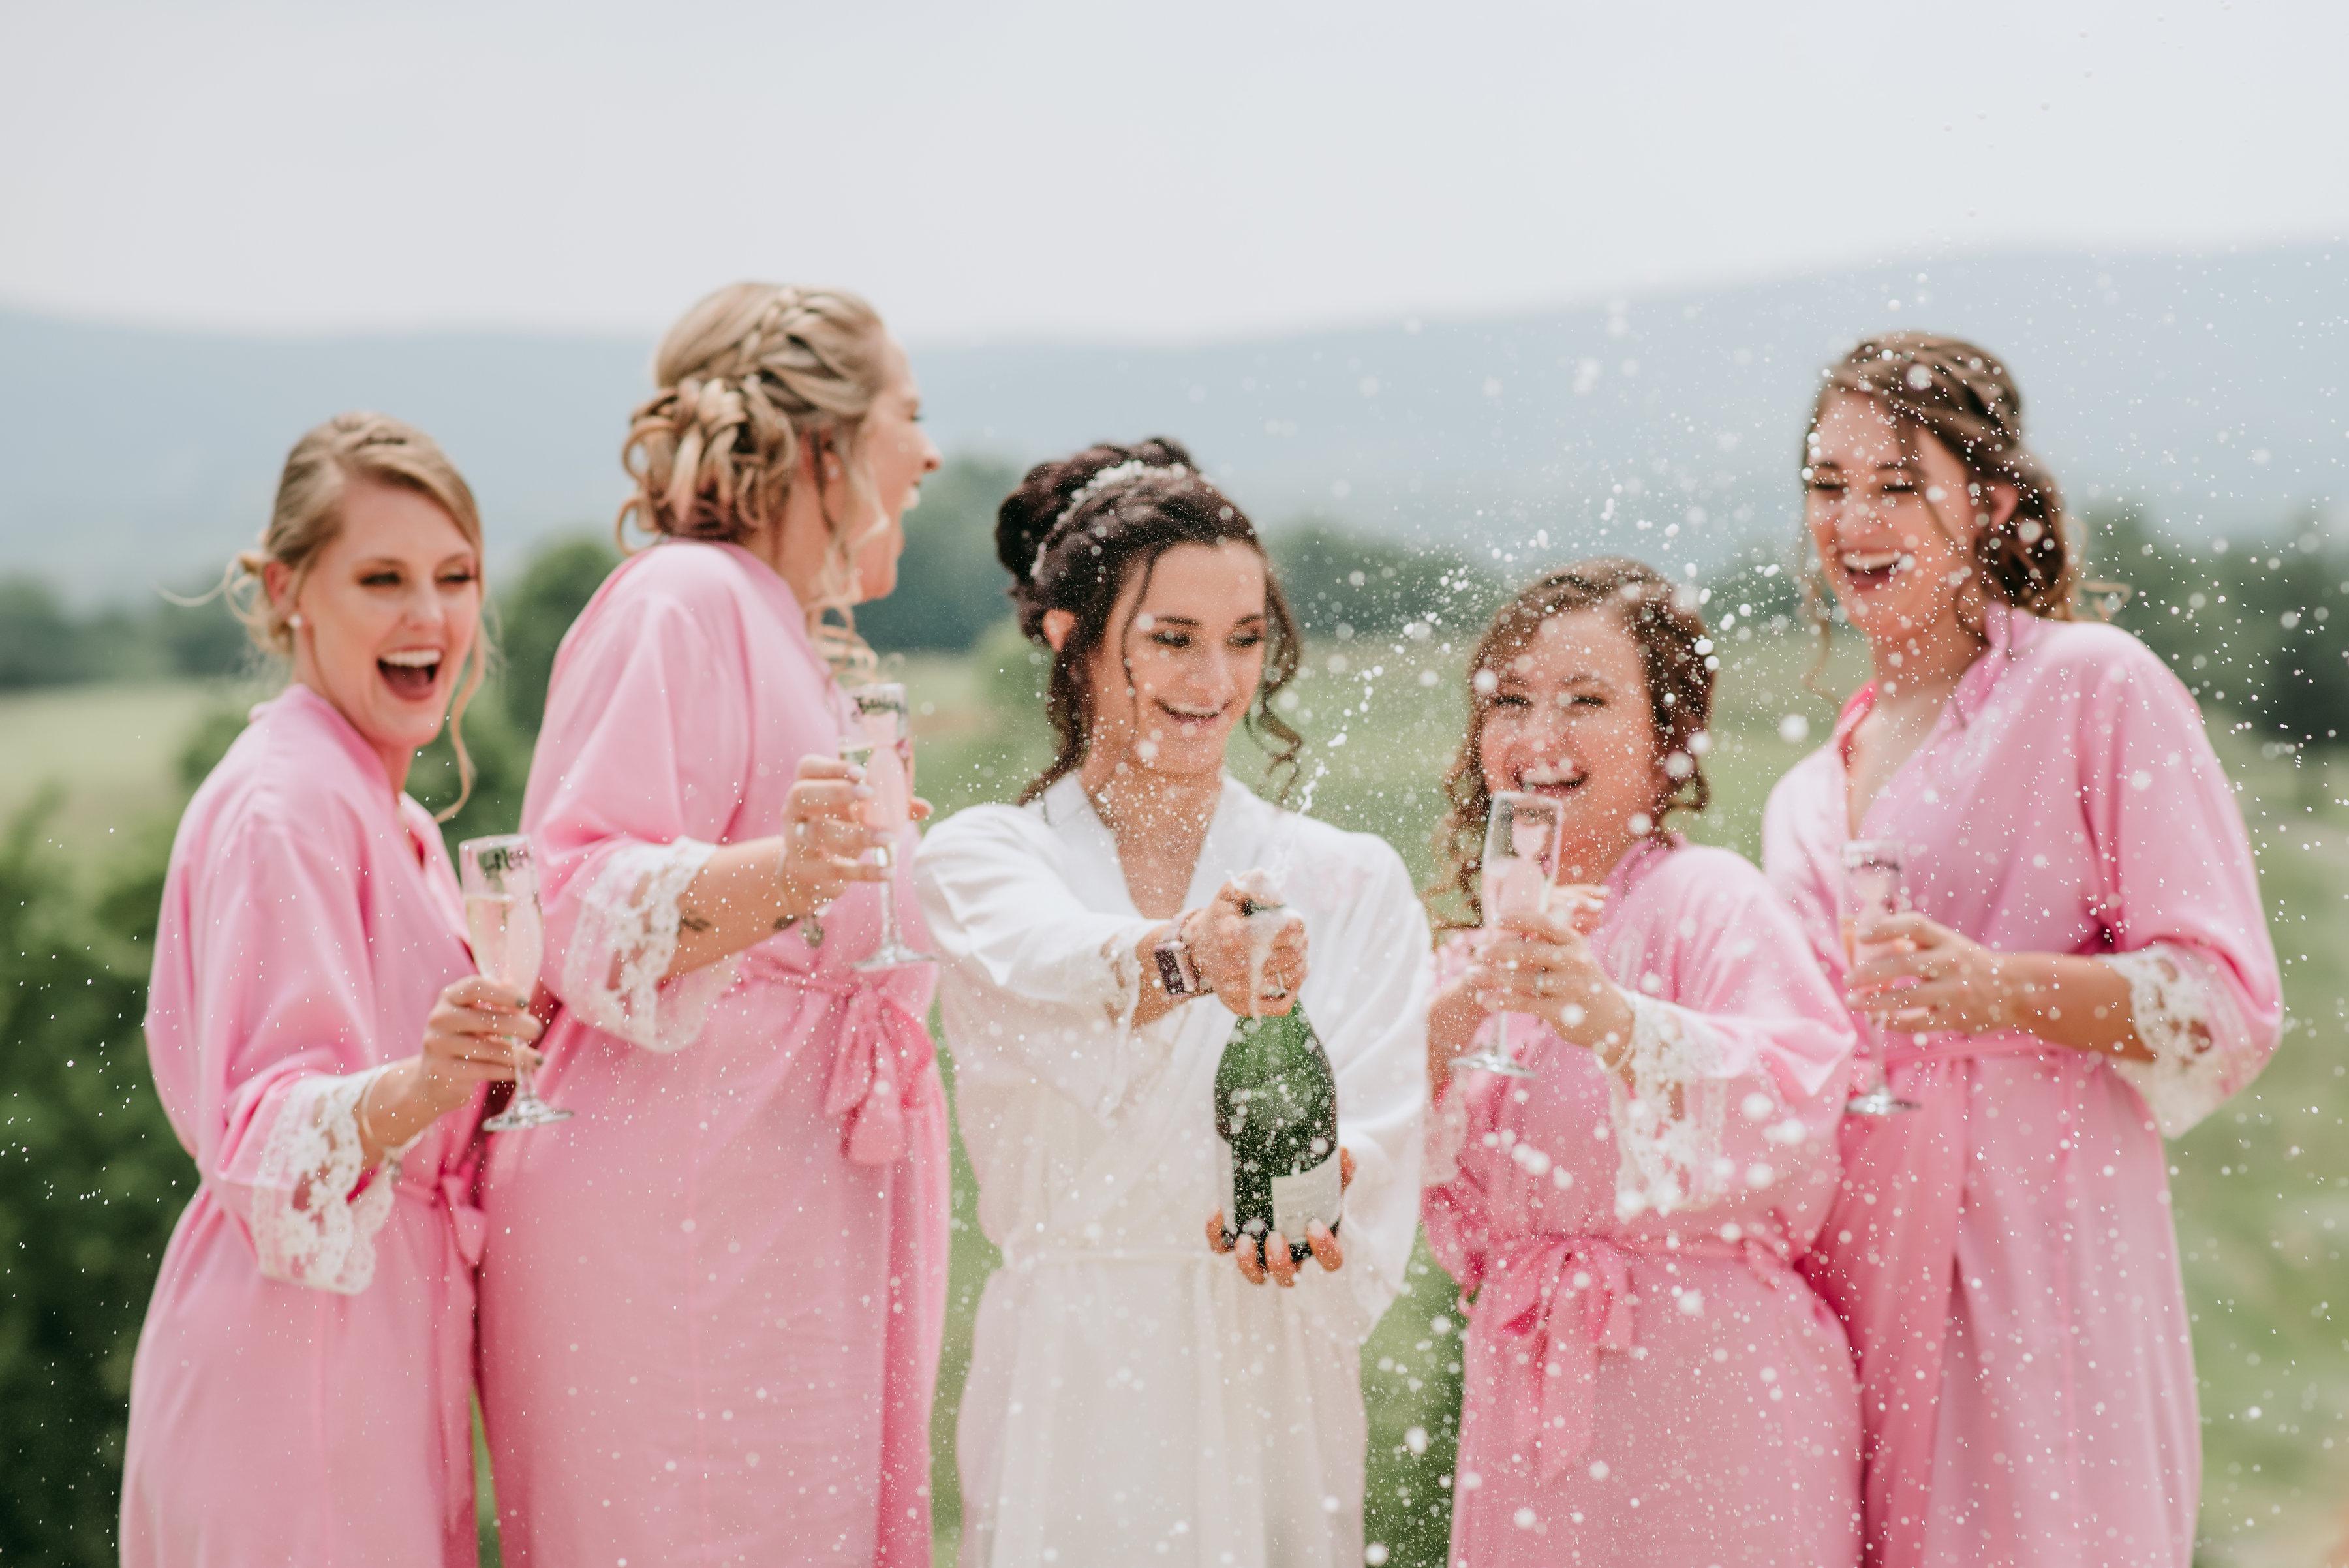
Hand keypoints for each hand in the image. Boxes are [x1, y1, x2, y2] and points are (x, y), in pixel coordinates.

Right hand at [414, 975, 542, 1112]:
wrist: (435, 1077)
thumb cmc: (466, 1038)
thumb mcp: (478, 1015)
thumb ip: (497, 1002)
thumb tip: (519, 994)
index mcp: (450, 997)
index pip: (475, 987)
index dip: (503, 994)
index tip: (526, 1004)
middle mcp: (440, 1018)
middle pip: (485, 1019)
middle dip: (517, 1026)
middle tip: (537, 1031)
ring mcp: (438, 1044)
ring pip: (487, 1049)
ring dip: (517, 1055)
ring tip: (537, 1059)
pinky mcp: (442, 1070)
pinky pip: (482, 1070)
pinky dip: (506, 1070)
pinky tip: (520, 1070)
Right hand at [777, 754, 893, 918]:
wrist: (807, 876)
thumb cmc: (837, 831)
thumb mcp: (857, 815)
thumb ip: (889, 808)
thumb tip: (926, 807)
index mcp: (806, 789)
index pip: (807, 768)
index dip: (831, 767)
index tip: (861, 772)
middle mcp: (794, 813)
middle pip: (802, 794)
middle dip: (836, 791)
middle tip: (869, 793)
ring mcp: (796, 842)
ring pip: (819, 833)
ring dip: (857, 834)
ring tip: (889, 838)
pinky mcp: (807, 871)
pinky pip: (836, 870)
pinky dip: (866, 871)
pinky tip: (889, 871)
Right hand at [1187, 879, 1307, 1016]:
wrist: (1194, 953)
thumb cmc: (1219, 919)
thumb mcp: (1229, 894)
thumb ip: (1252, 883)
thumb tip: (1274, 890)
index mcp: (1233, 935)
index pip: (1285, 930)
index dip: (1296, 923)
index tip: (1292, 919)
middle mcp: (1235, 966)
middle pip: (1293, 954)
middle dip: (1301, 942)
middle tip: (1297, 936)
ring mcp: (1239, 990)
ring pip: (1292, 979)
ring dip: (1300, 963)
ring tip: (1295, 952)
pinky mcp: (1242, 1006)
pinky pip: (1283, 1005)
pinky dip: (1293, 990)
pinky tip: (1289, 974)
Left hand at [1206, 1148, 1354, 1287]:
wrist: (1282, 1182)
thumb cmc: (1310, 1189)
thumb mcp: (1328, 1179)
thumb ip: (1339, 1169)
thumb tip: (1345, 1152)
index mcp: (1315, 1244)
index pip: (1330, 1261)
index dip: (1324, 1251)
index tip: (1314, 1226)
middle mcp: (1289, 1256)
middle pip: (1288, 1278)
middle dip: (1280, 1263)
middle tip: (1275, 1238)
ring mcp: (1260, 1254)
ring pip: (1255, 1275)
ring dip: (1248, 1264)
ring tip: (1245, 1240)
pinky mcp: (1233, 1241)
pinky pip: (1221, 1247)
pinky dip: (1216, 1234)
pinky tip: (1218, 1211)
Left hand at [1464, 905, 1632, 1052]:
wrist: (1611, 1019)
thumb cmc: (1582, 982)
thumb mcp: (1574, 956)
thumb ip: (1548, 943)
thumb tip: (1507, 929)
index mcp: (1574, 941)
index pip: (1543, 923)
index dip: (1517, 919)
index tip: (1495, 921)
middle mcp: (1574, 961)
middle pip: (1527, 951)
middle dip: (1498, 951)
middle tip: (1478, 953)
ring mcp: (1569, 986)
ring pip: (1521, 979)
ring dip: (1492, 977)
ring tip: (1471, 976)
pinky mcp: (1562, 1011)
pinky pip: (1524, 1003)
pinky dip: (1501, 1000)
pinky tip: (1485, 999)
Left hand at [1845, 912, 2012, 1034]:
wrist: (2013, 990)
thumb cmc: (1966, 964)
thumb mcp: (1945, 944)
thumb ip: (1908, 939)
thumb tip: (1854, 928)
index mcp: (1947, 940)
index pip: (1915, 925)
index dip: (1886, 928)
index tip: (1862, 936)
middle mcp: (1952, 962)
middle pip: (1904, 964)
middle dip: (1870, 972)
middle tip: (1847, 979)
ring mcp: (1955, 991)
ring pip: (1908, 998)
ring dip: (1874, 1001)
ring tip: (1853, 1001)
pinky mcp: (1957, 1017)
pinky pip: (1919, 1022)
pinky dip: (1895, 1022)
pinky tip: (1880, 1020)